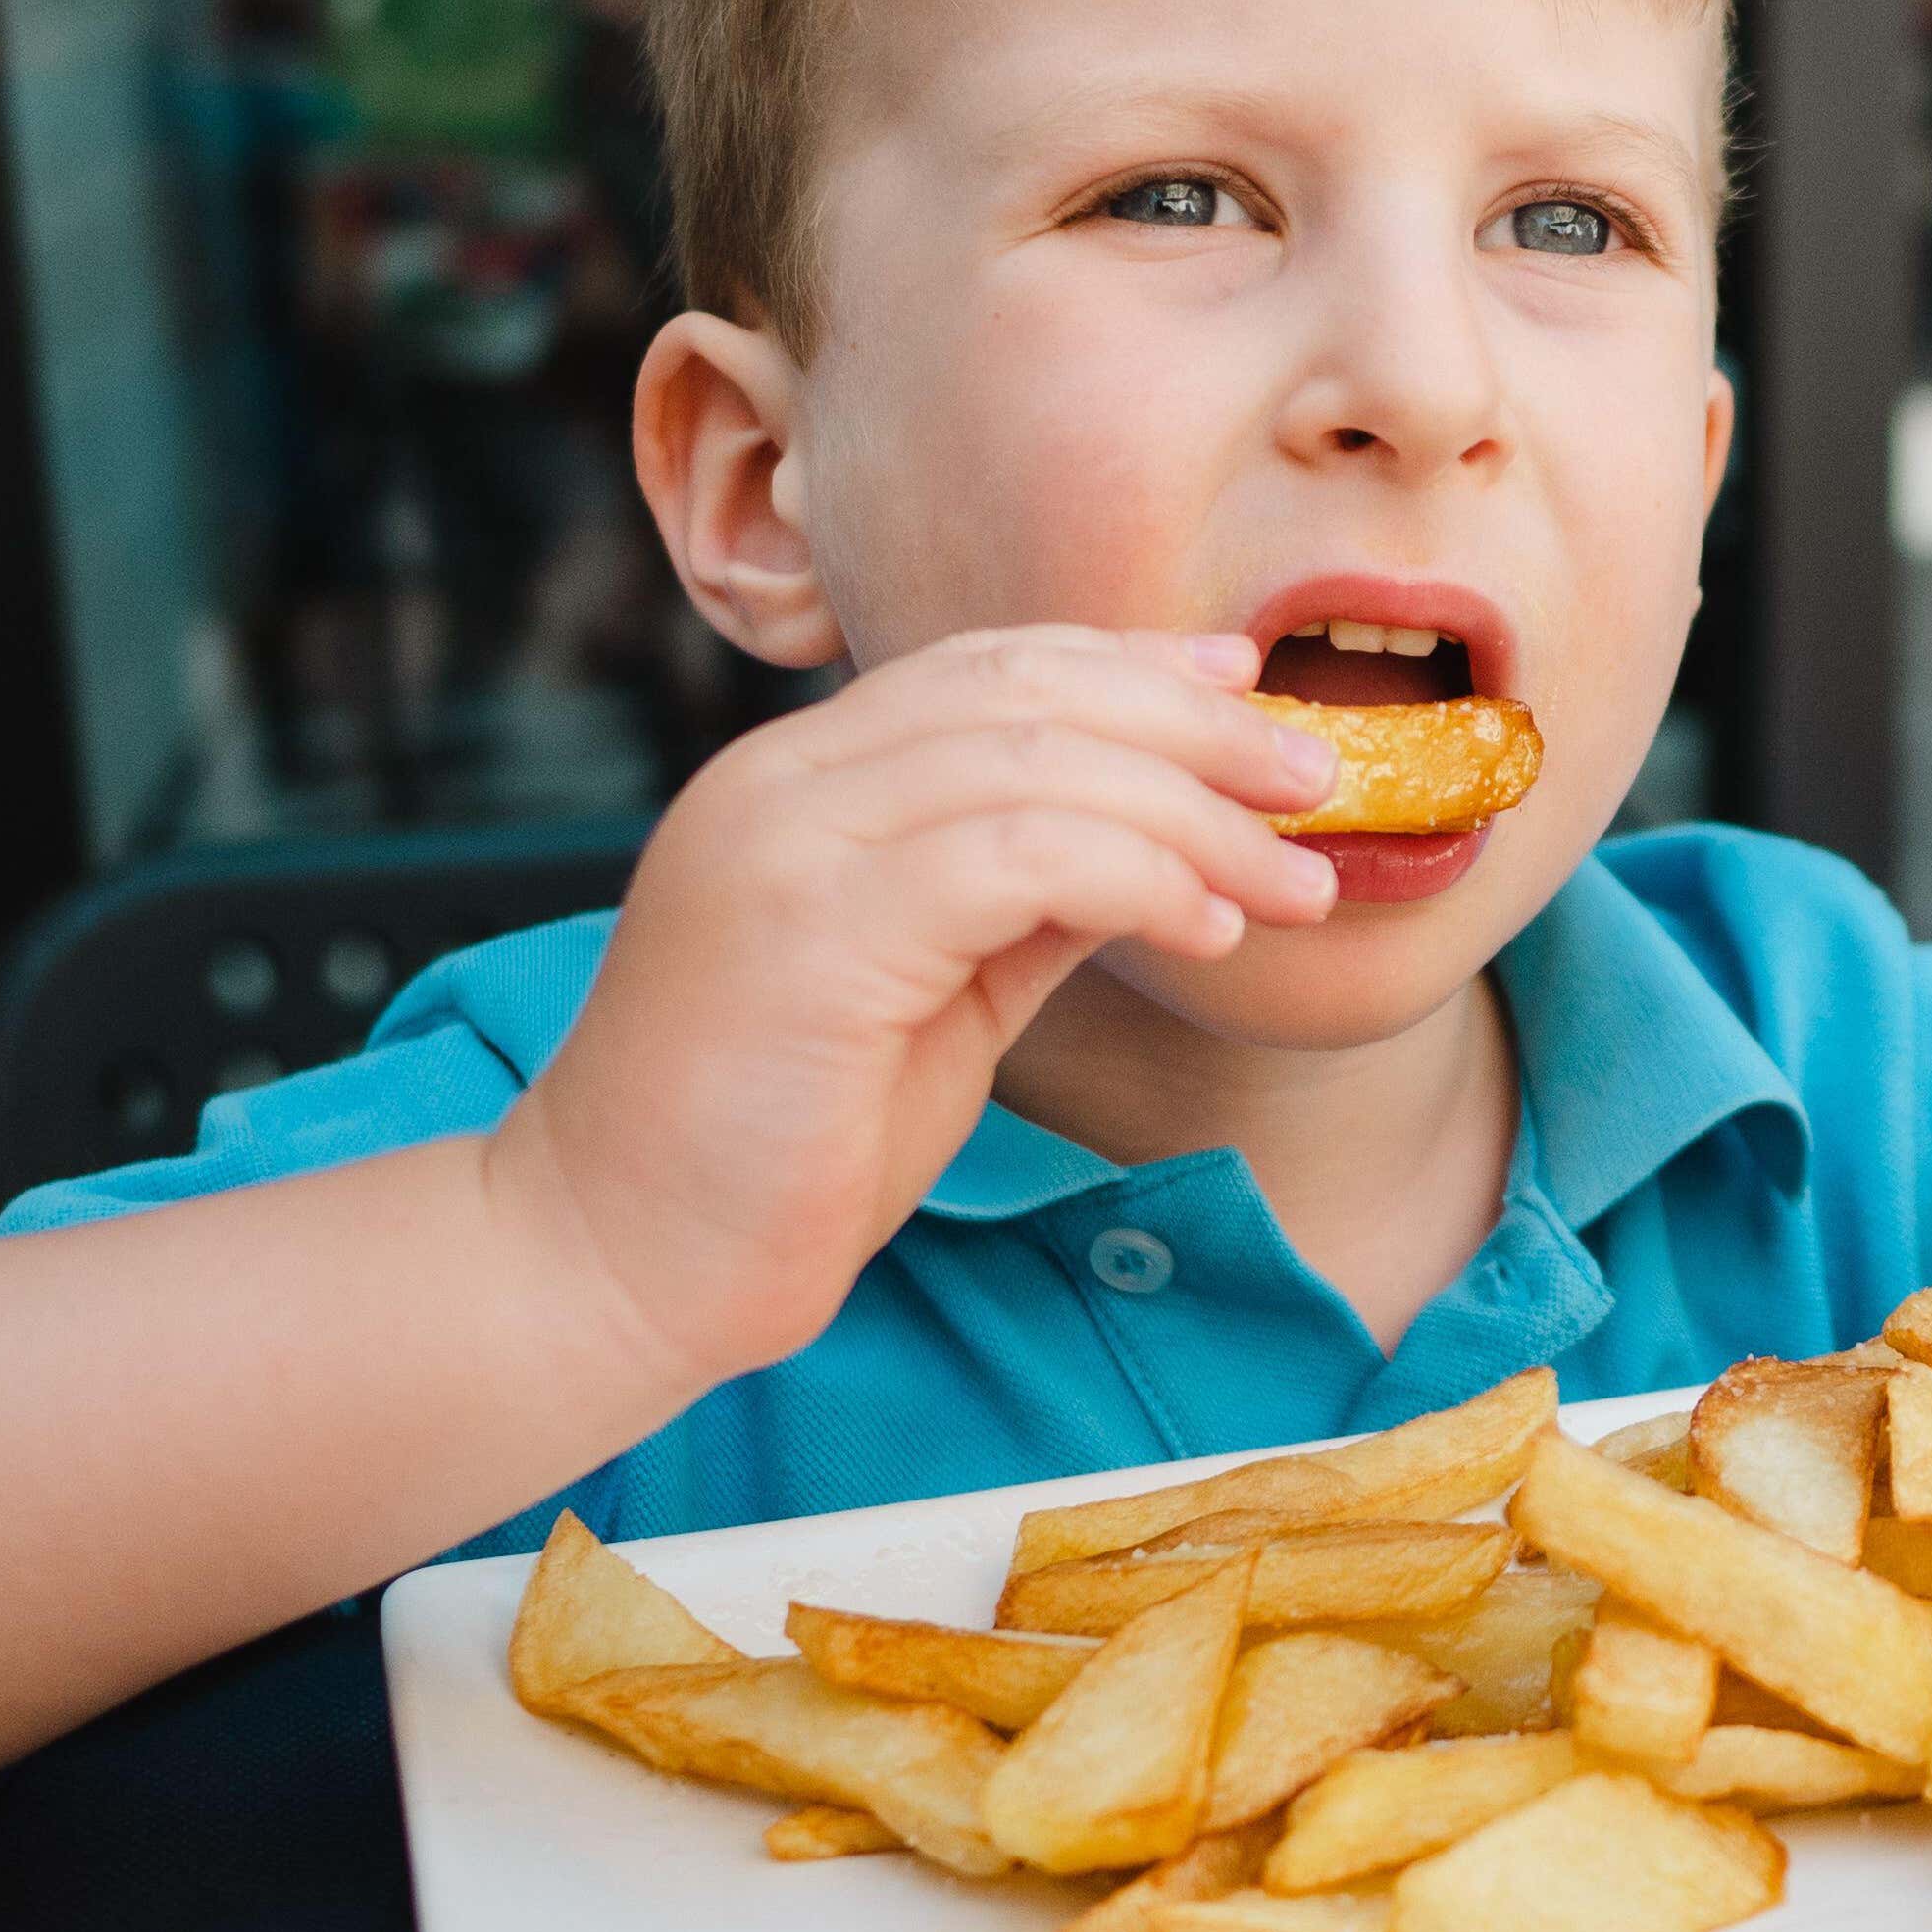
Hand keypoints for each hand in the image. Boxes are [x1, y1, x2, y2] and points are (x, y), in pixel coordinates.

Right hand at [491, 627, 1336, 1378]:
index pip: (986, 668)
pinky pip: (1016, 856)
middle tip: (1315, 781)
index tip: (1245, 692)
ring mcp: (785, 845)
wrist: (617, 1263)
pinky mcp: (811, 932)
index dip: (1131, 668)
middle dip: (1195, 727)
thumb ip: (1020, 902)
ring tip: (1296, 881)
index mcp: (799, 782)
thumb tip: (1158, 843)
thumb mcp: (932, 993)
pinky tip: (1208, 930)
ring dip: (1198, 816)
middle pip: (1026, 691)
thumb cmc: (778, 1148)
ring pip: (1038, 762)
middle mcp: (781, 783)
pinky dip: (1137, 877)